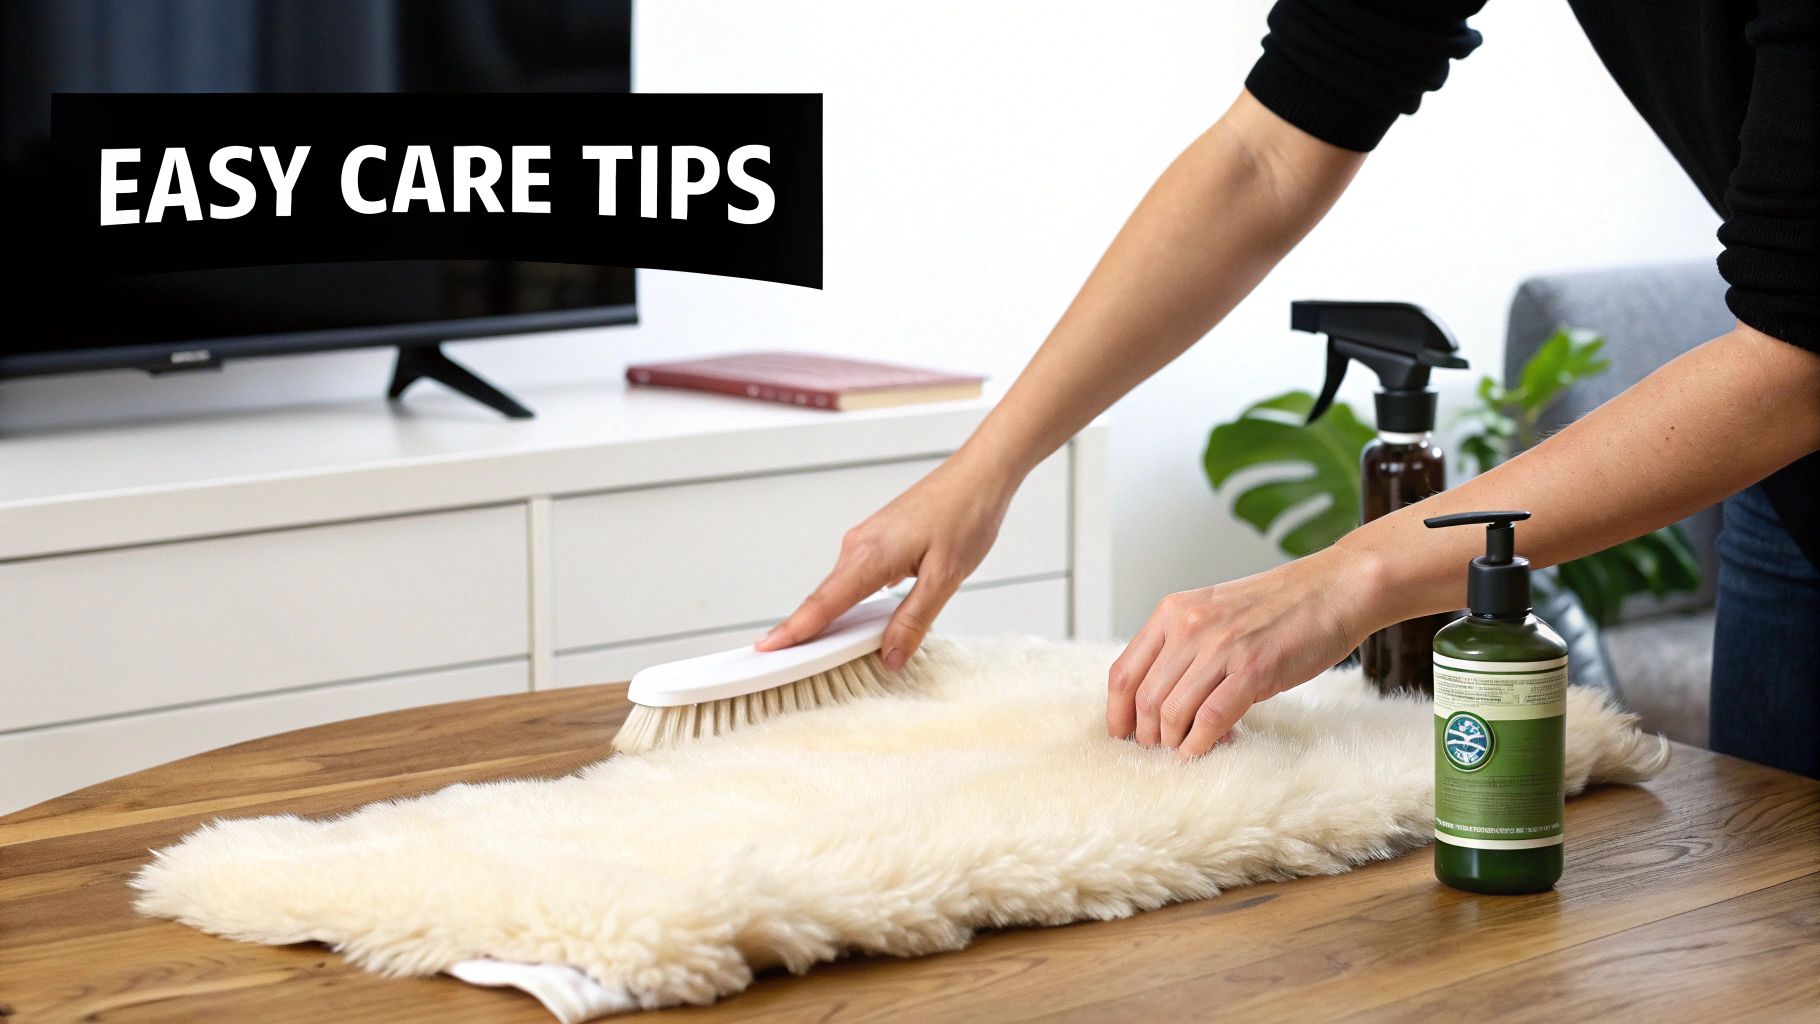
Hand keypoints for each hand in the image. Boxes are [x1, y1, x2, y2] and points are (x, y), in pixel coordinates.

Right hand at [756, 452, 1015, 666]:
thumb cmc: (966, 514)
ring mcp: (865, 541)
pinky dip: (847, 602)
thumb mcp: (946, 578)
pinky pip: (853, 579)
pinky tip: (855, 621)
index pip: (823, 602)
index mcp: (870, 555)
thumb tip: (891, 656)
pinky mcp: (877, 540)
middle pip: (824, 599)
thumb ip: (914, 620)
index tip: (766, 648)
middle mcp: (859, 546)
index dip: (793, 630)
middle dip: (803, 632)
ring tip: (818, 652)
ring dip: (828, 619)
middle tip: (784, 665)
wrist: (979, 476)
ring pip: (839, 590)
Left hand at [1107, 547, 1374, 759]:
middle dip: (1146, 734)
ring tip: (1184, 750)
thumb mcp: (1213, 613)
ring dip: (1173, 742)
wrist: (1333, 589)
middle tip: (1159, 749)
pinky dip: (1201, 743)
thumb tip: (1156, 697)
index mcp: (1173, 612)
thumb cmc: (1277, 607)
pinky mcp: (1254, 669)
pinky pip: (1211, 718)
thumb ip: (1183, 646)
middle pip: (1144, 698)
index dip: (1117, 712)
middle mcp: (1189, 627)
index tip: (1122, 735)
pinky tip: (1203, 750)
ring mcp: (1221, 647)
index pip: (1124, 671)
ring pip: (1172, 711)